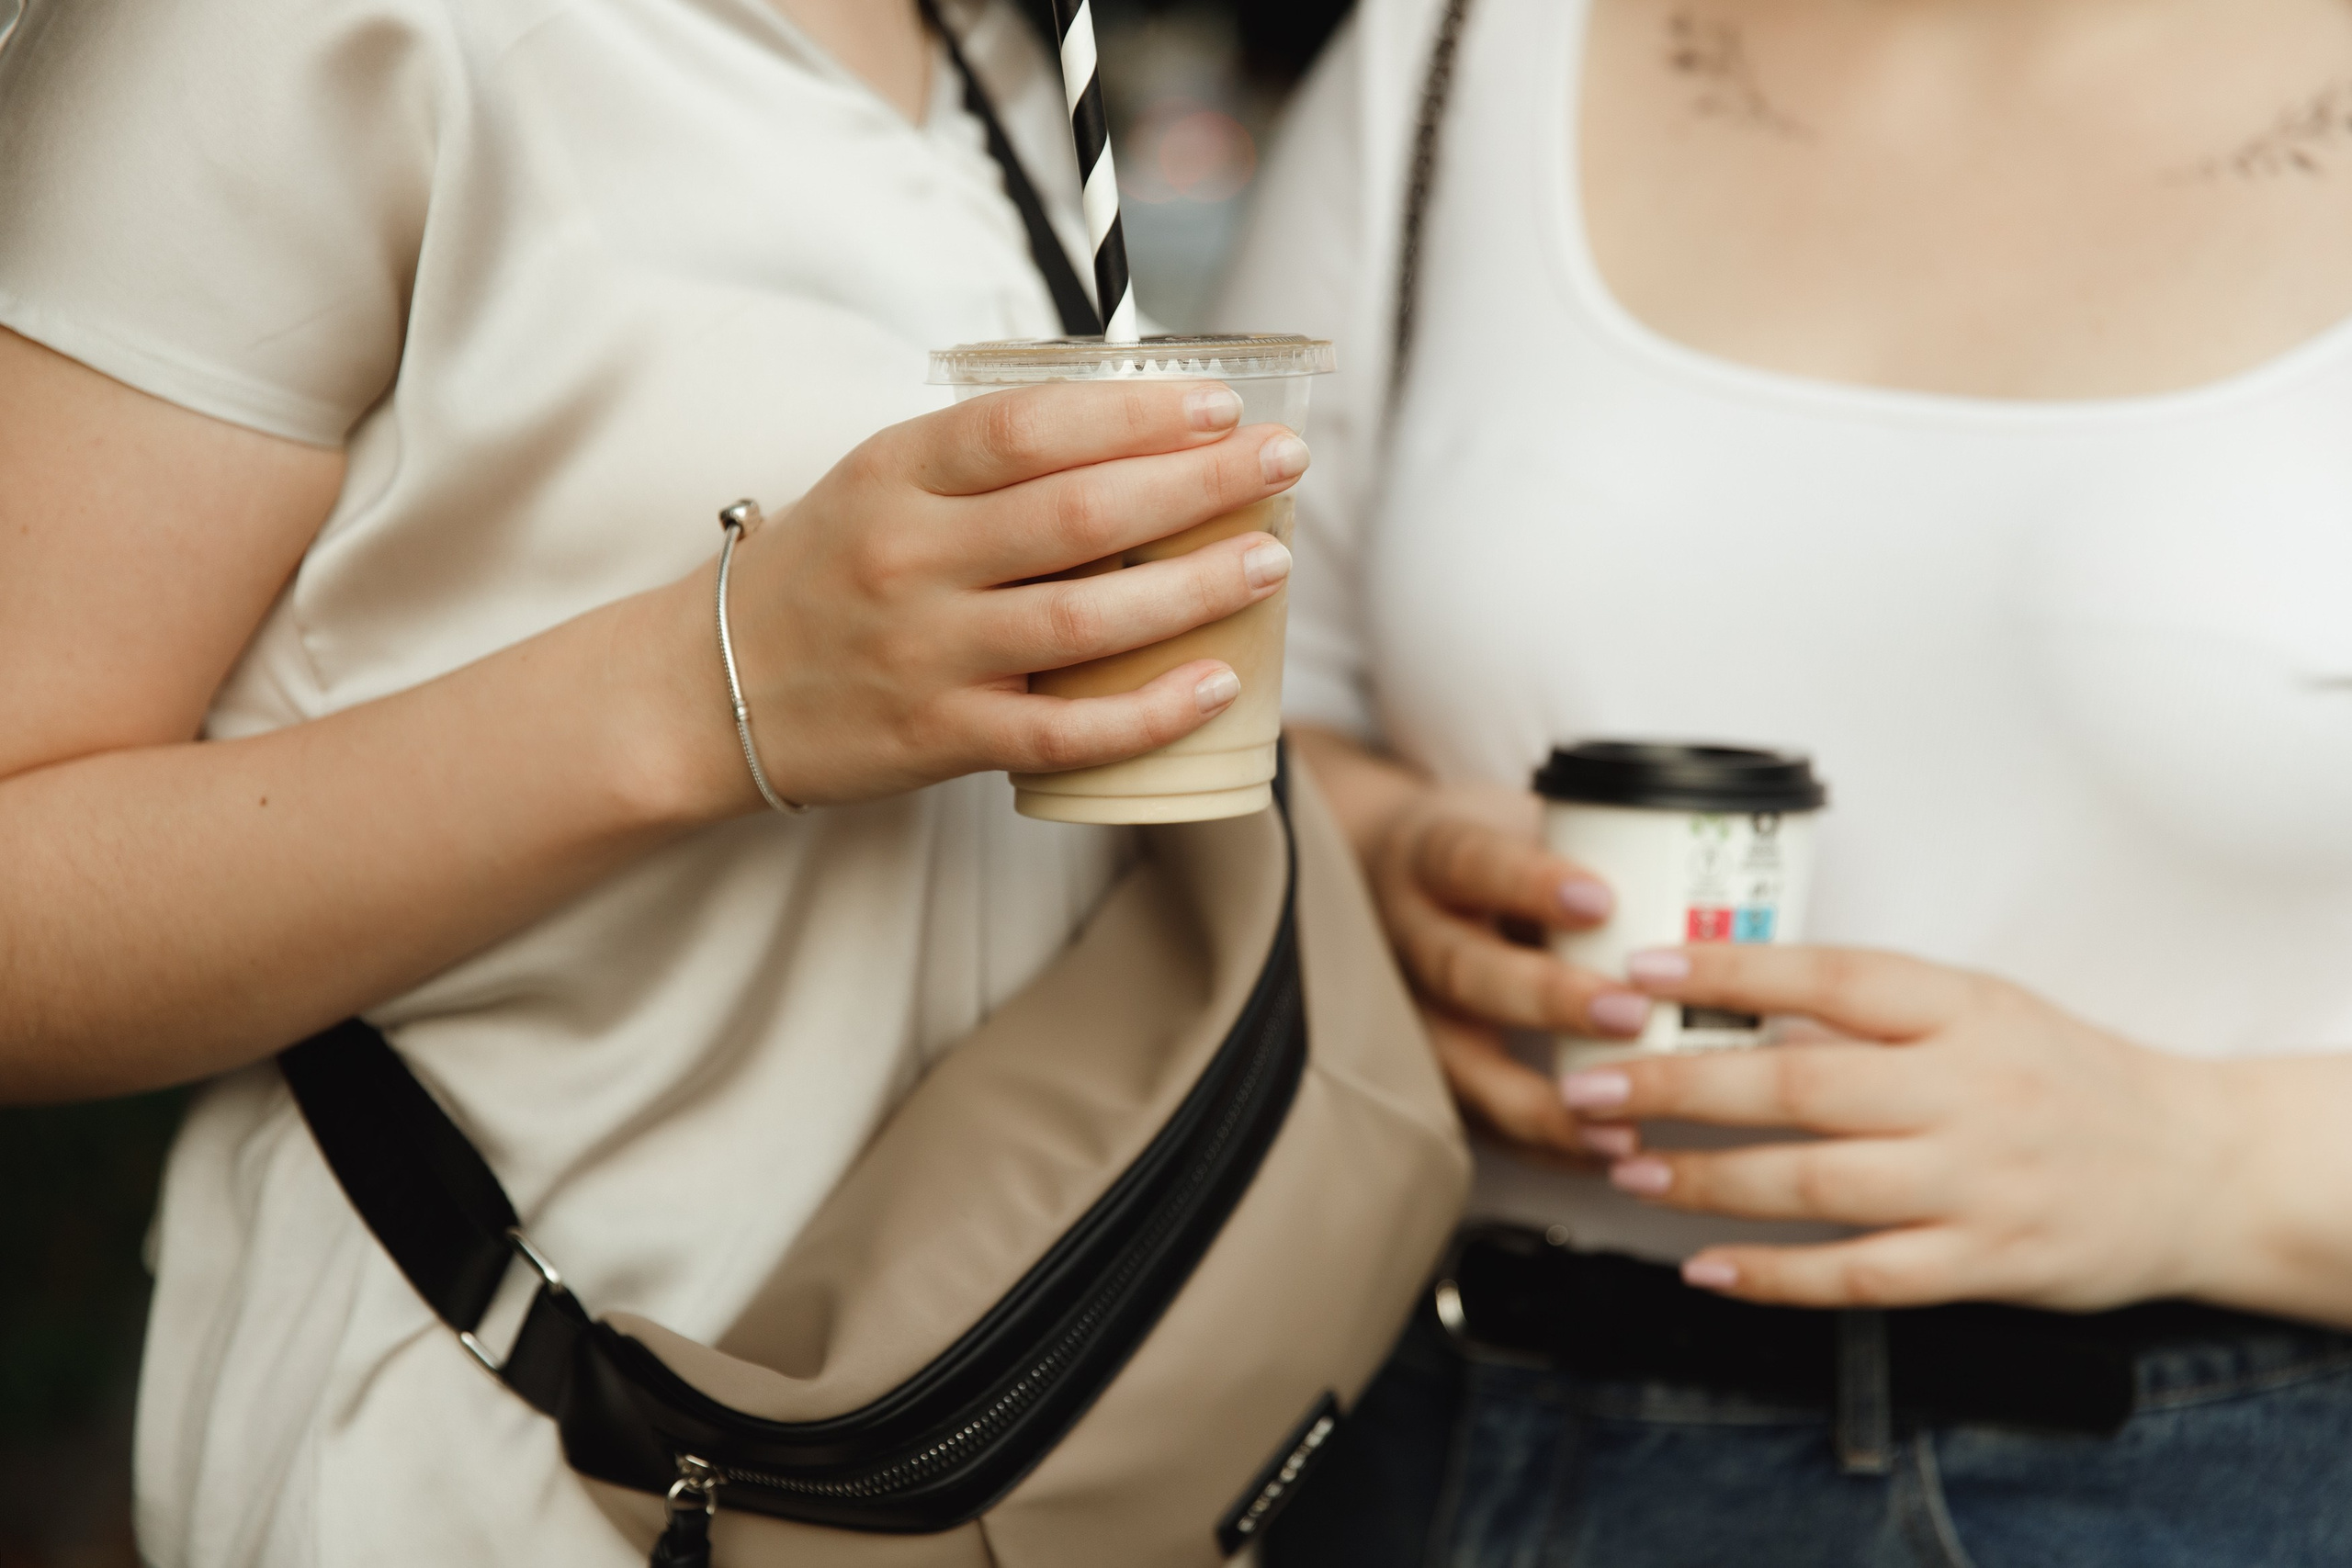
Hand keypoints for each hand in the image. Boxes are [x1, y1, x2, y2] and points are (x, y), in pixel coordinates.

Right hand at [661, 379, 1308, 810]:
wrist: (710, 689)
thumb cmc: (829, 572)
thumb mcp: (882, 482)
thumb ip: (986, 459)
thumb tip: (1138, 425)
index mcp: (897, 474)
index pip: (1029, 428)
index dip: (1135, 413)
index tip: (1221, 406)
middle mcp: (910, 558)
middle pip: (1077, 514)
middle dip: (1197, 484)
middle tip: (1283, 464)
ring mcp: (925, 653)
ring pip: (1084, 621)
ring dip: (1193, 588)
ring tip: (1270, 562)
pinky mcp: (940, 738)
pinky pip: (1063, 733)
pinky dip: (1146, 712)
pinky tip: (1216, 684)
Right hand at [1364, 784, 1655, 1162]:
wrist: (1400, 888)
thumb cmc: (1495, 860)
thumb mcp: (1524, 829)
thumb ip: (1597, 853)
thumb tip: (1738, 889)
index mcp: (1432, 858)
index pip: (1470, 863)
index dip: (1528, 882)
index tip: (1601, 898)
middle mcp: (1407, 938)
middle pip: (1461, 971)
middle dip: (1547, 998)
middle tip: (1631, 1014)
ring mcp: (1407, 1013)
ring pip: (1456, 1064)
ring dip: (1539, 1101)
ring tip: (1620, 1127)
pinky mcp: (1427, 1073)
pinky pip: (1476, 1120)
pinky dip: (1541, 1144)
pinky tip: (1602, 1154)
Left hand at [1561, 945, 2244, 1311]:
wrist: (2197, 1167)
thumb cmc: (2063, 1076)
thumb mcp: (1980, 1010)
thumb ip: (1869, 1013)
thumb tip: (1727, 1005)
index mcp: (1963, 1008)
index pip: (1830, 976)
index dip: (1729, 971)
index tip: (1640, 969)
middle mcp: (1968, 1091)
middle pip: (1798, 1086)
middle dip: (1677, 1089)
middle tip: (1589, 1088)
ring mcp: (1977, 1182)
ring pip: (1815, 1184)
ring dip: (1704, 1179)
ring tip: (1623, 1168)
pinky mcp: (1986, 1263)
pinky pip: (1861, 1275)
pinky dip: (1775, 1276)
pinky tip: (1704, 1267)